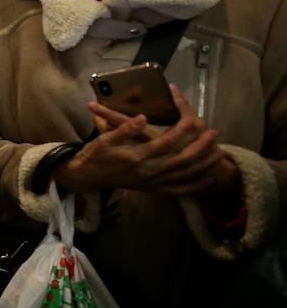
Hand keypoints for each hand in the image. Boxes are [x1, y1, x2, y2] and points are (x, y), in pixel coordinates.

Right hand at [84, 84, 239, 196]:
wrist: (87, 178)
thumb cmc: (95, 155)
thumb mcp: (104, 139)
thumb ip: (124, 129)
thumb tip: (142, 117)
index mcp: (136, 157)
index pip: (165, 143)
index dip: (181, 131)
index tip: (193, 118)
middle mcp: (147, 172)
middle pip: (182, 160)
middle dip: (201, 147)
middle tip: (214, 133)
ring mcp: (151, 182)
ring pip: (184, 175)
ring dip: (203, 163)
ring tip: (219, 151)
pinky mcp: (152, 189)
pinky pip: (178, 190)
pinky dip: (194, 185)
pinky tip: (207, 178)